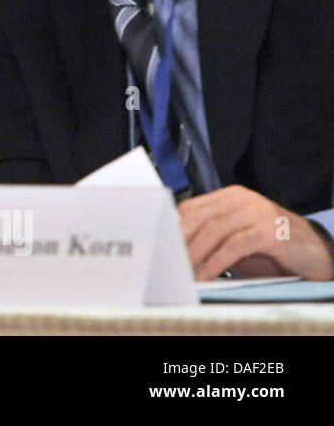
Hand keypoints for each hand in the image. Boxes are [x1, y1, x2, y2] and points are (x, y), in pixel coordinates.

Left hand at [178, 185, 333, 280]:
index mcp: (231, 196)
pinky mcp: (270, 230)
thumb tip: (175, 249)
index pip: (191, 208)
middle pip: (198, 218)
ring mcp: (258, 212)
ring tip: (181, 271)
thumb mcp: (237, 239)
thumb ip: (211, 237)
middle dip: (178, 241)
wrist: (315, 253)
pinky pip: (235, 245)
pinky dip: (216, 262)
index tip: (157, 245)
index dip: (171, 227)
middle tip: (164, 260)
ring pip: (214, 230)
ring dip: (194, 253)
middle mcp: (243, 199)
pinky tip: (206, 275)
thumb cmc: (272, 248)